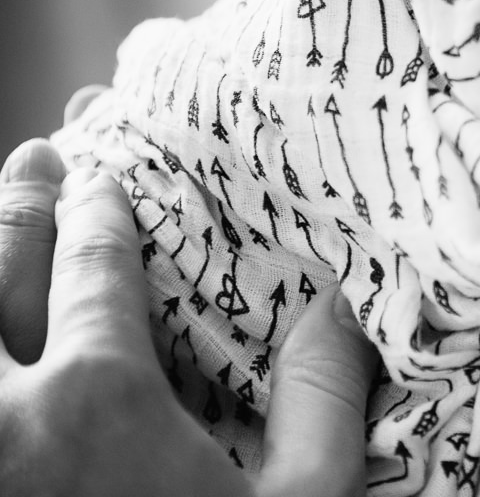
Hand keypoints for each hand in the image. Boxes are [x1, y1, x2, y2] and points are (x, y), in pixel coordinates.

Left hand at [0, 136, 379, 495]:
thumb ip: (320, 400)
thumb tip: (342, 309)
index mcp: (98, 399)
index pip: (90, 269)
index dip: (95, 213)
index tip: (99, 179)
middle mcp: (6, 417)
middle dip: (19, 212)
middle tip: (36, 164)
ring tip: (6, 225)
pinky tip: (0, 326)